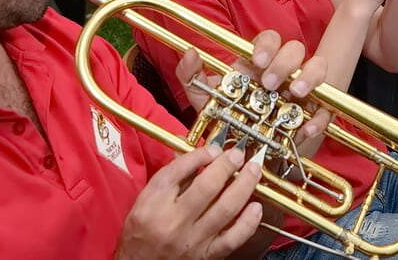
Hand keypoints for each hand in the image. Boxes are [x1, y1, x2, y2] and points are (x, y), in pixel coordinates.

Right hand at [115, 146, 263, 259]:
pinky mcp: (205, 255)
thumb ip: (172, 175)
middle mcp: (172, 222)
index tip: (214, 149)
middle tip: (238, 154)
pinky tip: (256, 207)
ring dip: (244, 186)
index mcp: (153, 204)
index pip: (179, 170)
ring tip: (253, 171)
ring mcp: (192, 240)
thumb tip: (200, 152)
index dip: (201, 154)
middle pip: (207, 187)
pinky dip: (248, 222)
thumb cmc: (141, 232)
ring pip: (225, 209)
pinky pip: (232, 238)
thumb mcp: (145, 200)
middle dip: (227, 166)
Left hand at [178, 30, 329, 140]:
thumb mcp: (204, 98)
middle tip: (271, 83)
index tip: (258, 61)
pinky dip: (320, 118)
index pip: (270, 39)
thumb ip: (191, 76)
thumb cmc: (225, 118)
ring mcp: (301, 91)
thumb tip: (190, 53)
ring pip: (318, 67)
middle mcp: (283, 72)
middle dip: (285, 62)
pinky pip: (325, 110)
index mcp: (259, 63)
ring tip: (297, 94)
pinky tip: (306, 128)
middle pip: (295, 49)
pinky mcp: (313, 114)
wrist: (240, 151)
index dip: (267, 45)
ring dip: (310, 76)